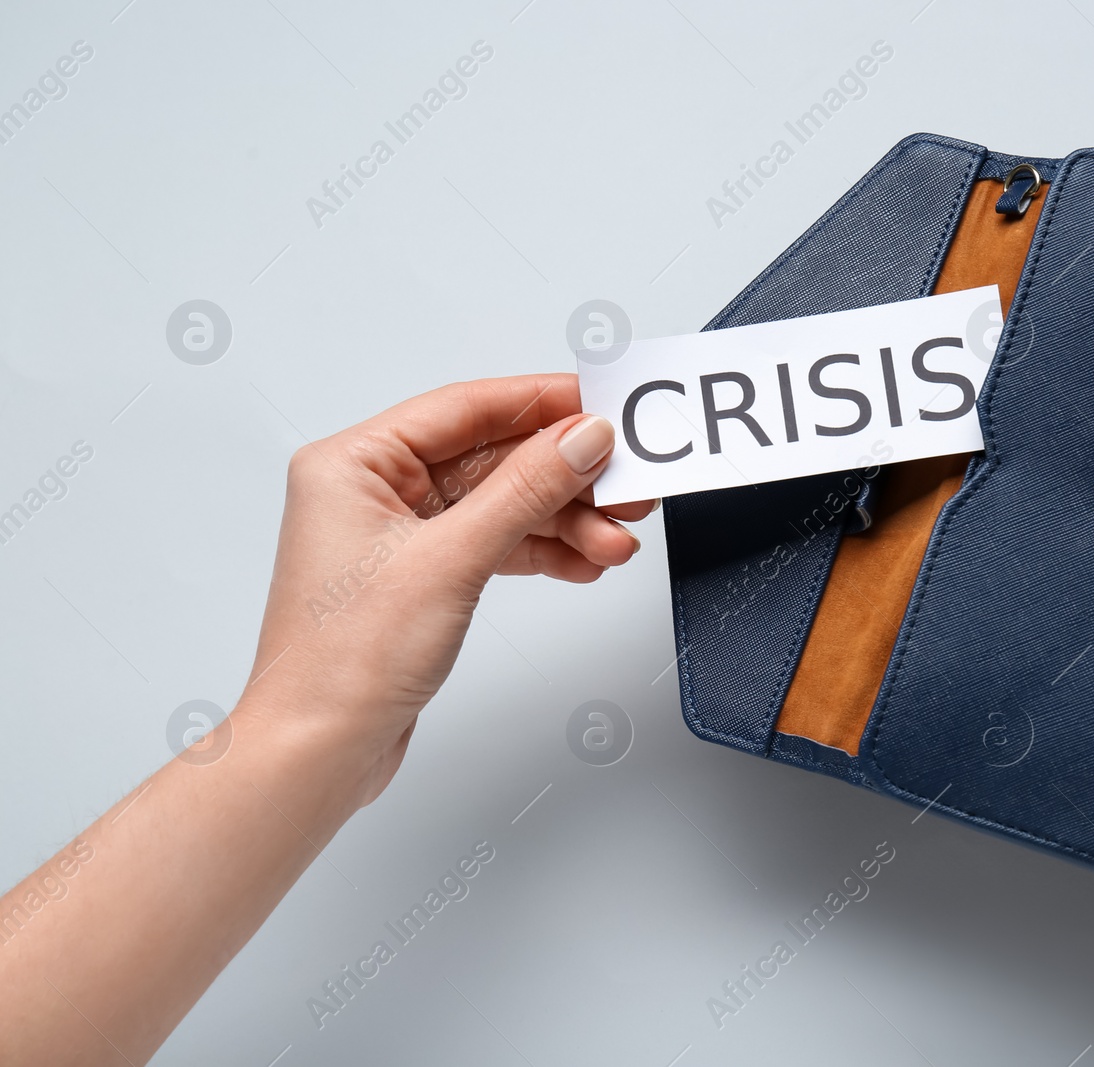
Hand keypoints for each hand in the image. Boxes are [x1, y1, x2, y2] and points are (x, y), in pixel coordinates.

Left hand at [238, 374, 651, 806]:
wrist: (318, 753)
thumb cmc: (343, 663)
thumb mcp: (451, 561)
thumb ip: (526, 491)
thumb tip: (582, 438)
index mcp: (355, 463)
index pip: (467, 408)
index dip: (543, 403)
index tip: (605, 406)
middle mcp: (373, 490)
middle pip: (494, 458)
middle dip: (567, 476)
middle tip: (628, 484)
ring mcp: (399, 536)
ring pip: (503, 505)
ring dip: (565, 521)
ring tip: (615, 540)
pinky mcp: (422, 578)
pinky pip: (496, 544)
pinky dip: (543, 552)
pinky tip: (584, 562)